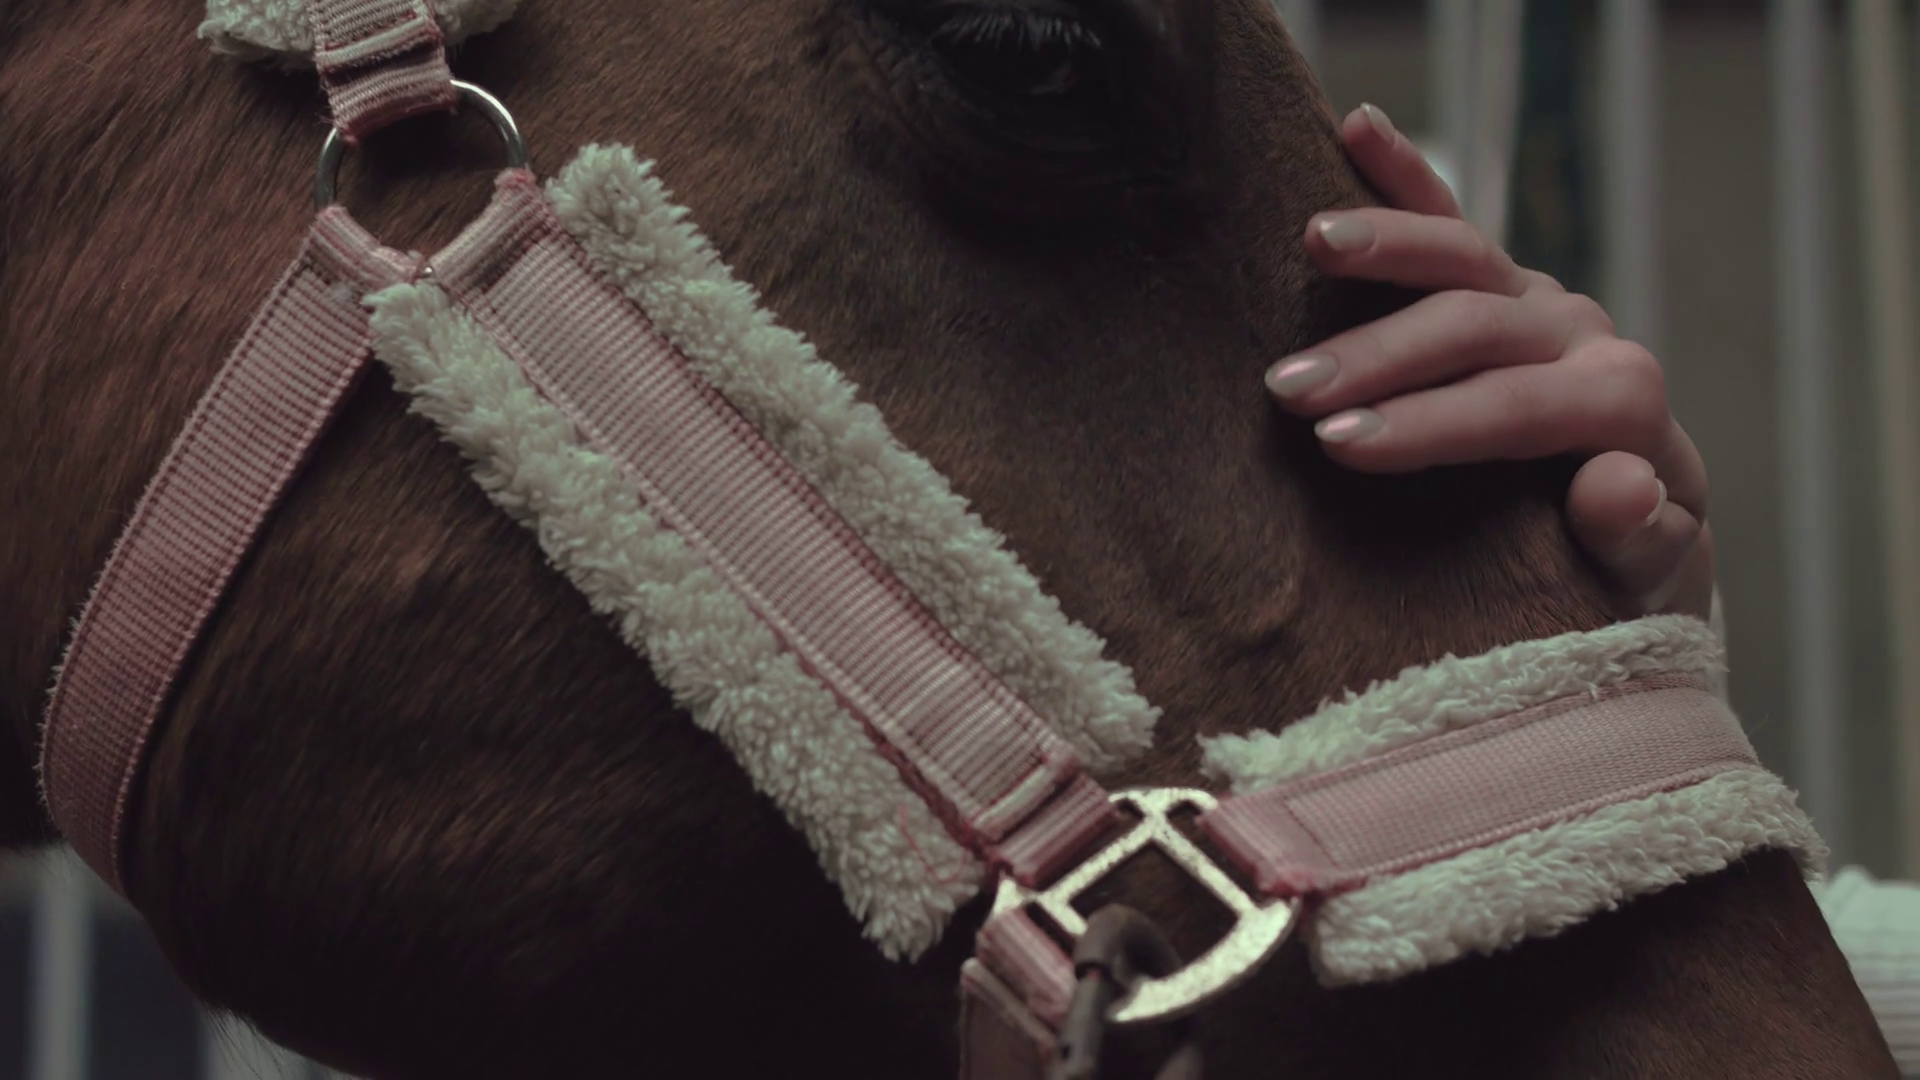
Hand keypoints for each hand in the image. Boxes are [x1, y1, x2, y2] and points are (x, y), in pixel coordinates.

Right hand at [1266, 104, 1712, 619]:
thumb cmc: (1619, 562)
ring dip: (1385, 245)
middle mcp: (1580, 336)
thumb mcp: (1642, 573)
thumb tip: (1619, 482)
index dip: (1435, 423)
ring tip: (1310, 244)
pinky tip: (1356, 126)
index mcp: (1622, 404)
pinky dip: (1405, 171)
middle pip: (1480, 326)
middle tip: (1291, 389)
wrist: (1635, 524)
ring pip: (1464, 256)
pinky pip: (1450, 218)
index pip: (1524, 407)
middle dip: (1381, 354)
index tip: (1343, 445)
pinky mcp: (1495, 285)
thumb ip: (1639, 537)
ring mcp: (1535, 301)